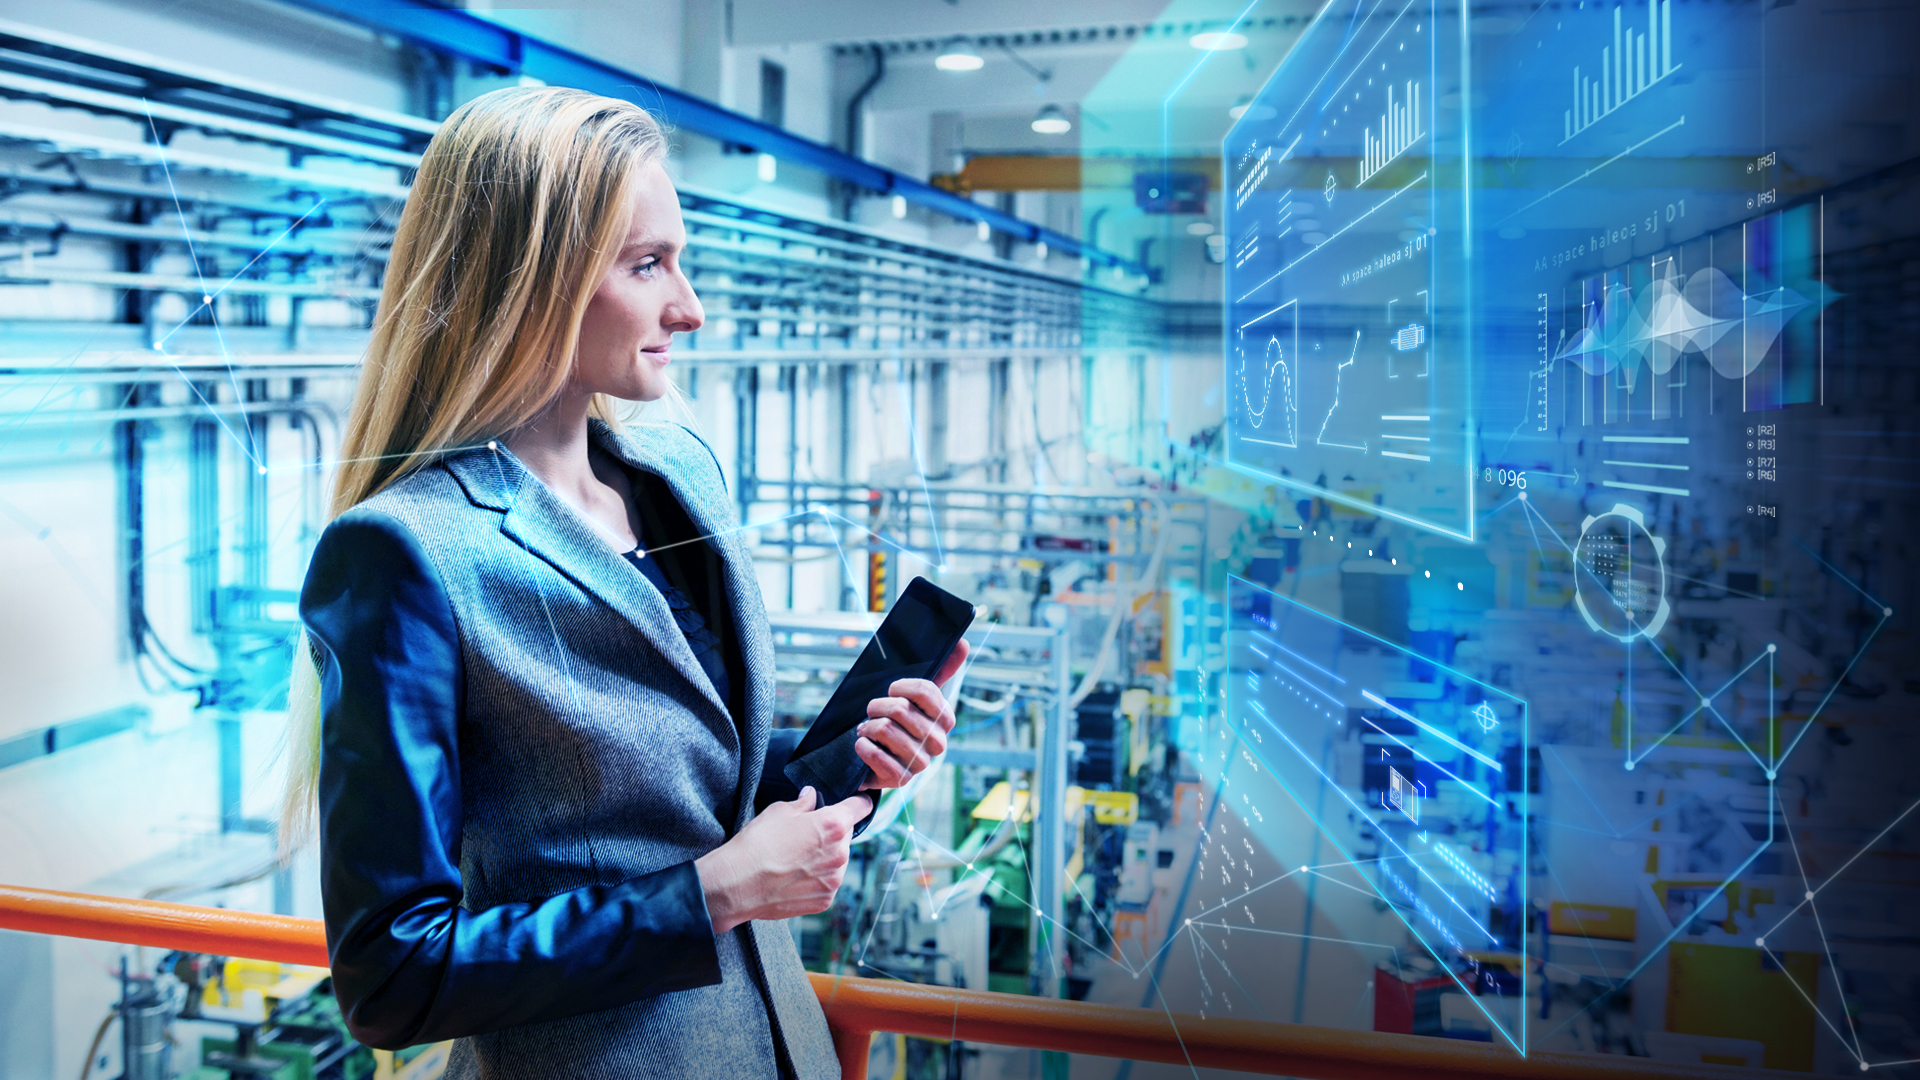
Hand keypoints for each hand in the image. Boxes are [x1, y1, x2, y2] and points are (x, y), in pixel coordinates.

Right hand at [693, 786, 870, 933]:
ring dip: (825, 857)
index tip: (856, 803)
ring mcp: (834, 879)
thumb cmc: (757, 845)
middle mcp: (840, 853)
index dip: (858, 802)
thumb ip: (803, 803)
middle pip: (846, 836)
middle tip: (805, 836)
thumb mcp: (778, 811)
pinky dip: (816, 879)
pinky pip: (828, 883)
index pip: (861, 807)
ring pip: (837, 861)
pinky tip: (794, 876)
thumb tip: (811, 797)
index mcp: (833, 825)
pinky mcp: (825, 900)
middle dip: (831, 833)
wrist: (738, 884)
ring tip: (795, 859)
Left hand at [856, 639, 968, 790]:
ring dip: (867, 727)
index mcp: (945, 719)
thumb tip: (963, 642)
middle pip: (900, 709)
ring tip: (866, 730)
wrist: (876, 758)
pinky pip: (876, 756)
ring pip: (885, 729)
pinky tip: (863, 746)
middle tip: (873, 713)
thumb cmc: (897, 722)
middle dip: (877, 706)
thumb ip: (940, 670)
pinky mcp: (900, 779)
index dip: (900, 687)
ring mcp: (920, 763)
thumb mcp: (914, 696)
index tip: (891, 691)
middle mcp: (937, 742)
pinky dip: (863, 747)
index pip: (925, 690)